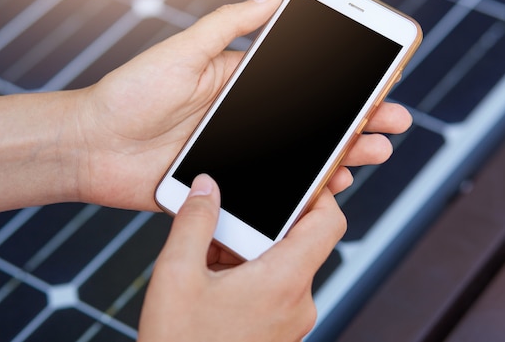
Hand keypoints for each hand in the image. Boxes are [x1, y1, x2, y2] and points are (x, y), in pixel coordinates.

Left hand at [70, 0, 411, 210]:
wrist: (90, 145)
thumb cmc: (130, 93)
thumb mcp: (182, 51)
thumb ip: (230, 27)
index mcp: (239, 87)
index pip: (303, 86)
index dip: (342, 86)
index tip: (379, 81)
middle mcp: (246, 123)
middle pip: (311, 124)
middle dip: (356, 122)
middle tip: (393, 123)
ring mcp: (238, 158)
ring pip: (299, 160)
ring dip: (340, 156)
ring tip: (373, 154)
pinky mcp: (225, 189)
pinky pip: (271, 193)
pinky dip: (302, 193)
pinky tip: (329, 189)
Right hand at [138, 174, 345, 341]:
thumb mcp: (177, 275)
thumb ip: (195, 222)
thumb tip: (207, 187)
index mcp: (283, 282)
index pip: (328, 222)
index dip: (318, 193)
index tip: (298, 179)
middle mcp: (297, 303)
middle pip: (295, 242)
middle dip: (257, 227)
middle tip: (221, 225)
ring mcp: (289, 322)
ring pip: (278, 266)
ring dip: (245, 253)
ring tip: (206, 260)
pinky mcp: (276, 333)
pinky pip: (271, 290)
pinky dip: (246, 276)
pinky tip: (210, 282)